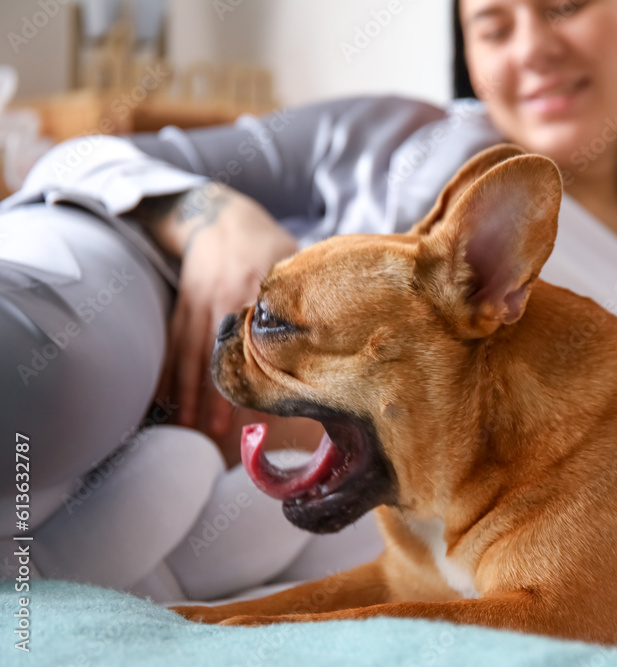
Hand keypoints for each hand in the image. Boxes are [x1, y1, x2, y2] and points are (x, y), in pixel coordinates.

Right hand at [150, 184, 297, 437]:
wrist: (218, 213)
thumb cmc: (265, 242)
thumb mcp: (290, 256)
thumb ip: (305, 292)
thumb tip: (337, 329)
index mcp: (255, 287)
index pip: (255, 340)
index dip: (256, 375)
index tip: (261, 409)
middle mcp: (224, 295)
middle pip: (217, 352)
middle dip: (216, 394)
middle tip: (220, 433)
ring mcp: (200, 300)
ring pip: (191, 352)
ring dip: (188, 391)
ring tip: (188, 425)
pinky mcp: (183, 302)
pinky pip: (173, 342)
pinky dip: (167, 371)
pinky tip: (163, 399)